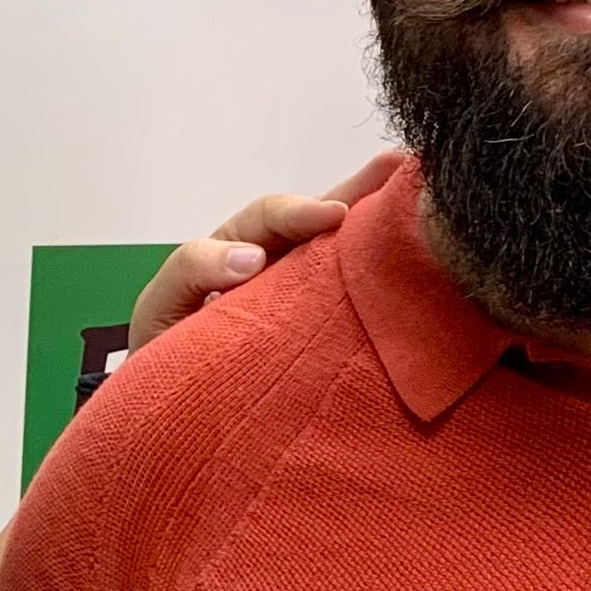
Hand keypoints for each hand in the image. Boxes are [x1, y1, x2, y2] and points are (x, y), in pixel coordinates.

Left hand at [122, 150, 410, 351]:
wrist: (174, 423)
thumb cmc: (165, 360)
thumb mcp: (163, 309)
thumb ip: (191, 273)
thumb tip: (253, 258)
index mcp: (238, 255)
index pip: (269, 219)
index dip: (299, 212)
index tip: (332, 216)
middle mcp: (278, 271)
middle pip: (323, 222)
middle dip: (361, 193)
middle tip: (401, 168)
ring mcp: (306, 305)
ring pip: (346, 258)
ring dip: (382, 225)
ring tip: (427, 198)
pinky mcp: (328, 343)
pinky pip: (357, 309)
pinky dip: (387, 285)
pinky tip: (424, 267)